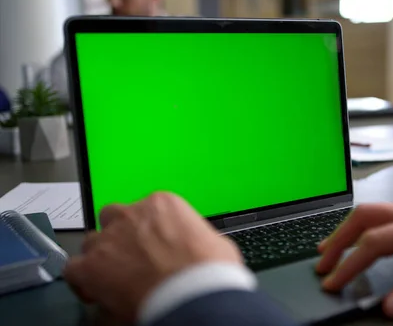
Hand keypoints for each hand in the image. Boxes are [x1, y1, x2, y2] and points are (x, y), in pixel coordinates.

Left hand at [64, 192, 242, 321]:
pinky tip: (95, 292)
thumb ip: (194, 238)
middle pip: (114, 218)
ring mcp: (109, 238)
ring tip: (115, 278)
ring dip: (101, 256)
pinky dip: (82, 280)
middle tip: (133, 258)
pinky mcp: (92, 265)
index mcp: (163, 204)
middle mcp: (132, 214)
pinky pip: (74, 268)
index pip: (146, 210)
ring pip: (92, 241)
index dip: (147, 232)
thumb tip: (196, 250)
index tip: (152, 247)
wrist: (194, 292)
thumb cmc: (209, 271)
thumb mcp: (214, 243)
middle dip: (120, 236)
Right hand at [316, 202, 392, 317]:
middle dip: (338, 240)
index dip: (350, 264)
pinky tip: (358, 242)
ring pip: (372, 212)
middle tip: (322, 265)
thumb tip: (389, 305)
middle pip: (365, 216)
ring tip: (329, 252)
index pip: (376, 242)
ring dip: (347, 231)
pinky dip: (362, 228)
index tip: (334, 282)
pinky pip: (383, 215)